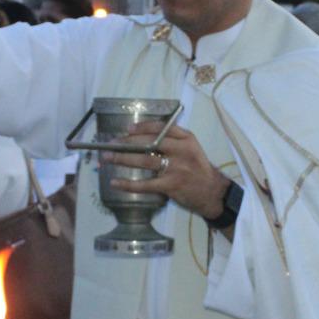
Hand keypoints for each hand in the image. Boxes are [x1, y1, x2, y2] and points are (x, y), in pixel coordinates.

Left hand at [107, 122, 230, 219]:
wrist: (212, 192)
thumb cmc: (198, 169)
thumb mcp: (191, 148)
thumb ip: (172, 141)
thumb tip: (141, 137)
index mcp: (186, 138)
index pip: (161, 127)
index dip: (142, 127)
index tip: (128, 129)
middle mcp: (181, 150)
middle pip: (149, 142)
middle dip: (126, 143)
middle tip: (110, 144)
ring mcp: (176, 168)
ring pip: (144, 161)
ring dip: (122, 159)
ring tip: (107, 158)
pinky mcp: (171, 185)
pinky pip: (145, 184)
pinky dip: (128, 184)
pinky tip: (115, 182)